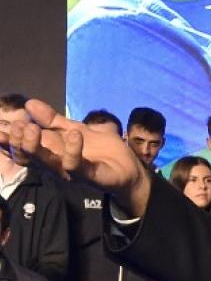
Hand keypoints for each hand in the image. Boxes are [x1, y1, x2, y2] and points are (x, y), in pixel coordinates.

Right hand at [0, 100, 151, 216]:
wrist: (129, 168)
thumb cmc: (101, 151)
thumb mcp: (74, 128)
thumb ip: (52, 120)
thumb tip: (29, 104)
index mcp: (52, 151)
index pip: (23, 146)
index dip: (8, 137)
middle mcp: (57, 163)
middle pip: (30, 155)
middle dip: (18, 141)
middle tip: (18, 125)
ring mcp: (73, 171)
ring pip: (47, 162)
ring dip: (36, 146)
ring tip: (32, 128)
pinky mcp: (90, 176)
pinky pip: (76, 167)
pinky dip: (72, 151)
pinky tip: (74, 135)